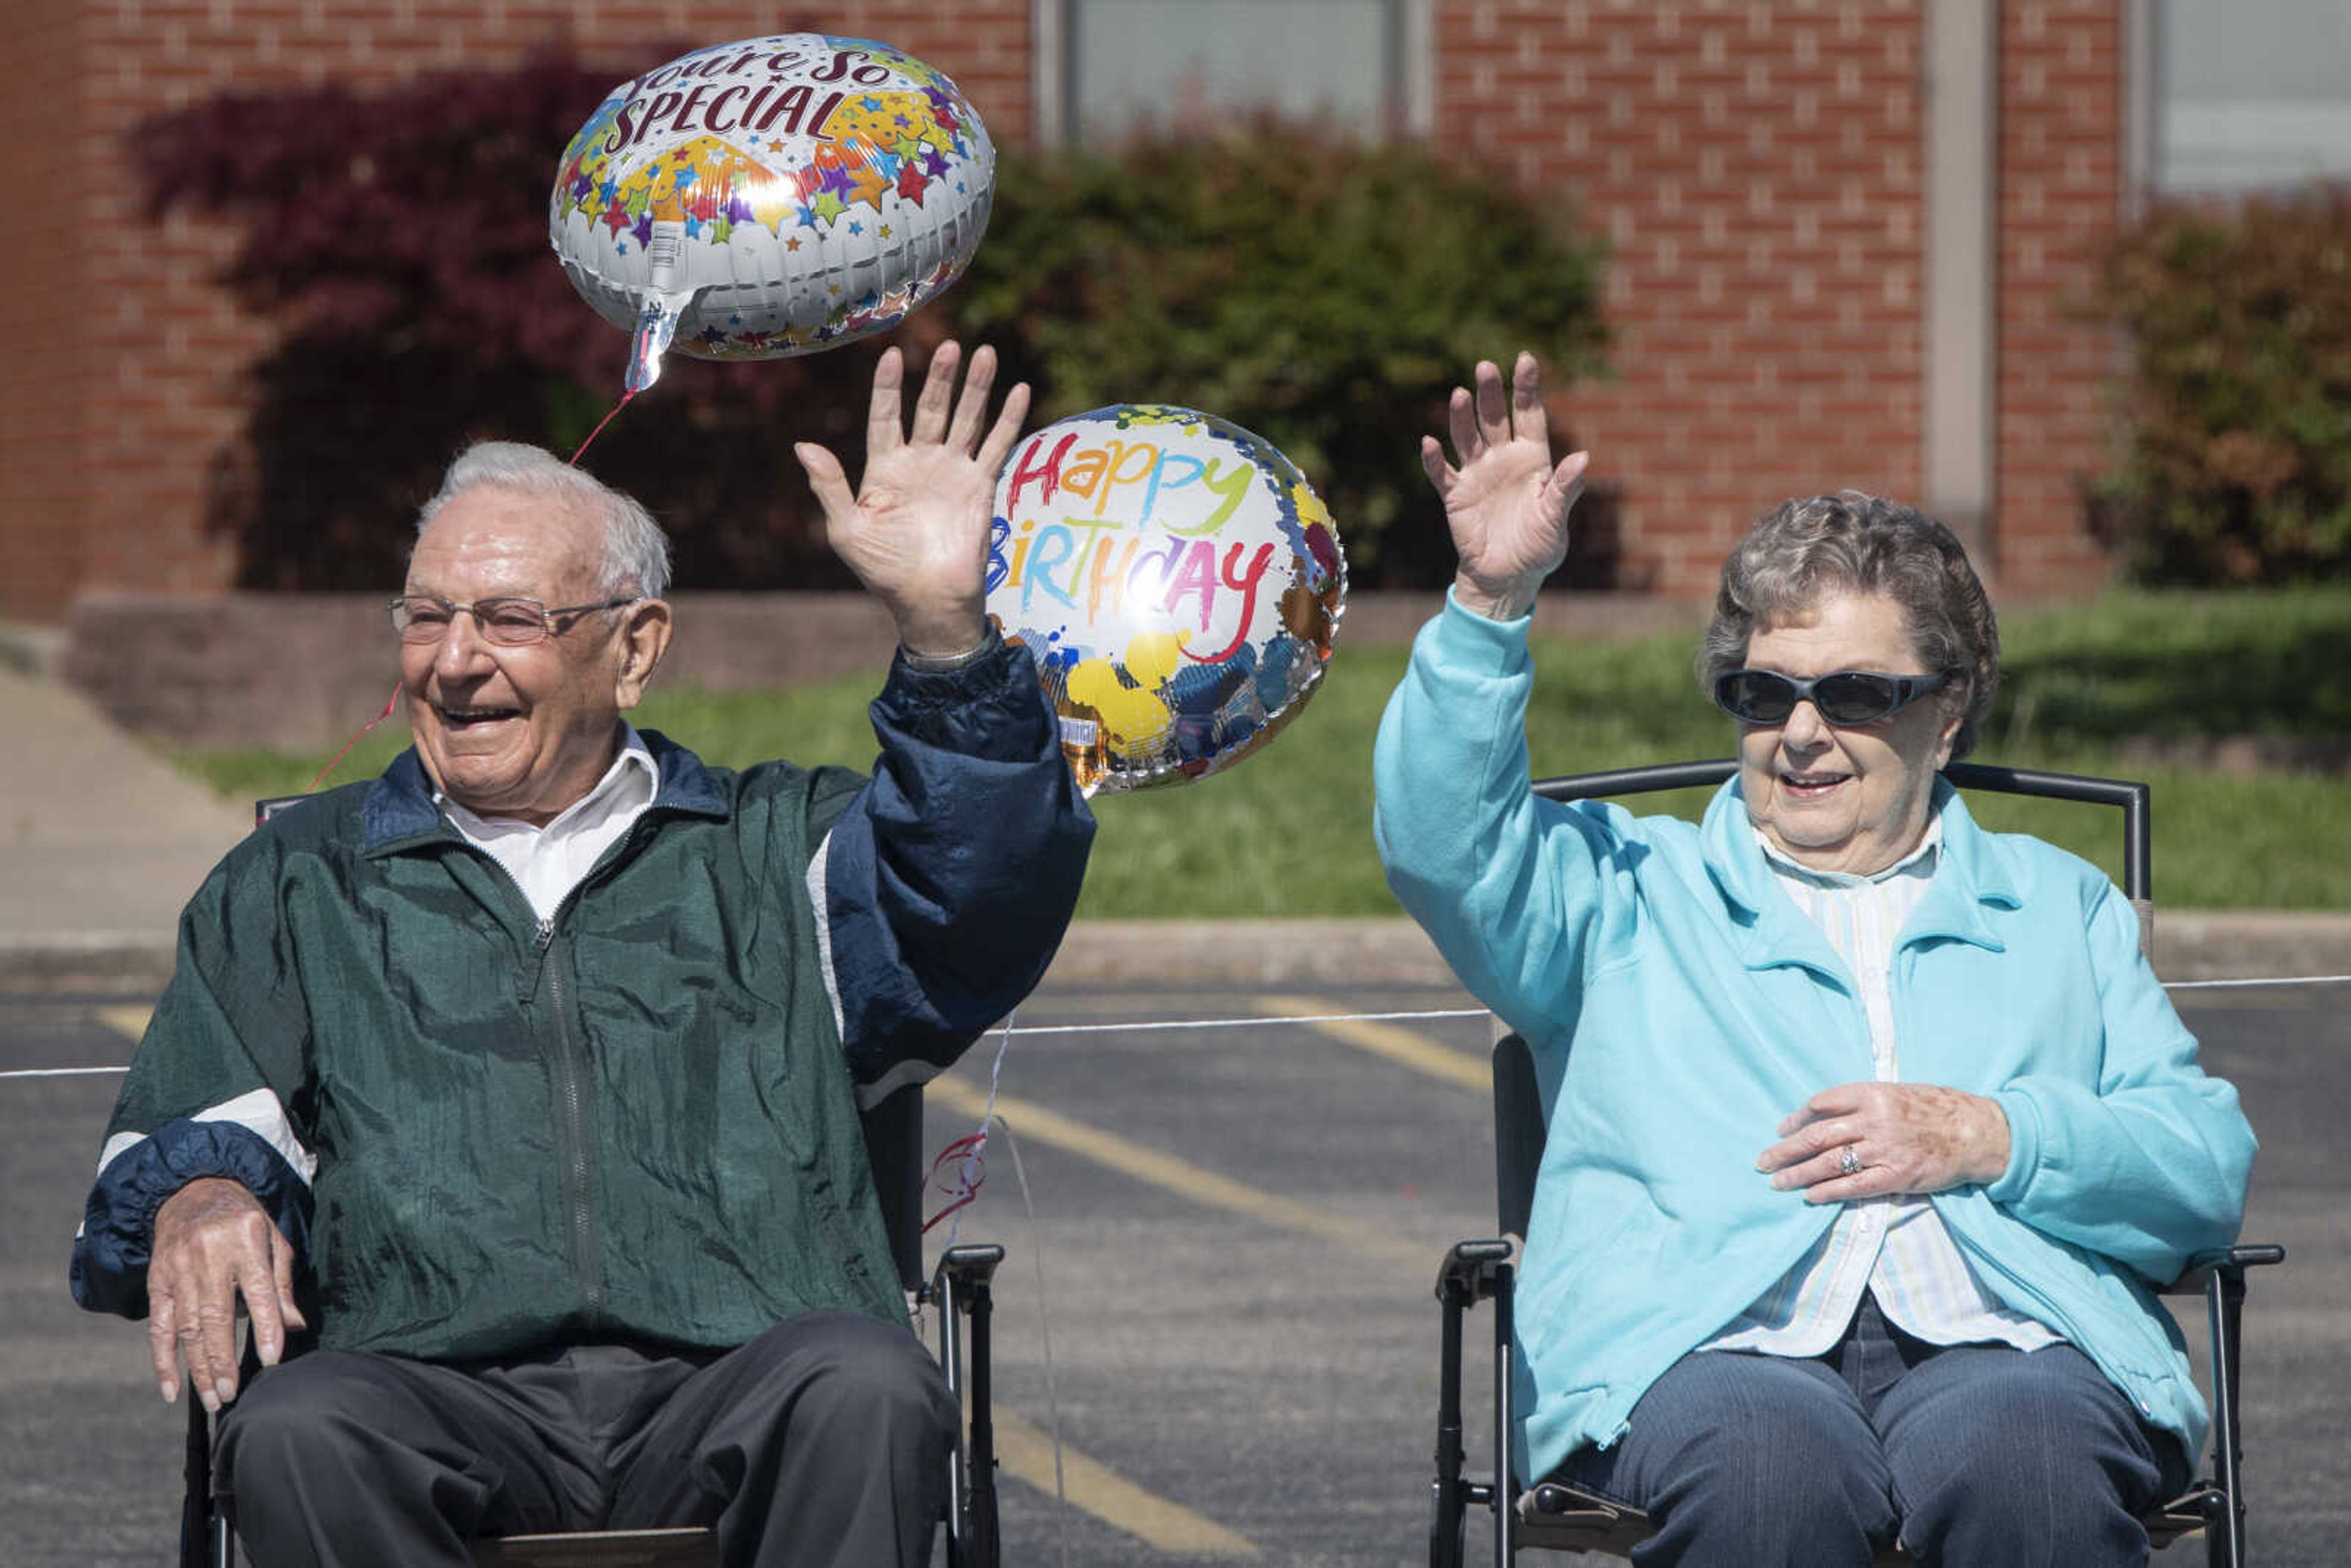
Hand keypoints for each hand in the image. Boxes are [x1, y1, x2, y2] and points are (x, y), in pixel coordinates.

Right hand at [148, 1177, 305, 1410]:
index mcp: (245, 1241)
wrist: (193, 1193)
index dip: (265, 1326)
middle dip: (223, 1359)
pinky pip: (158, 1328)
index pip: (258, 1289)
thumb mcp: (273, 1238)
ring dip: (198, 1368)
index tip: (272, 1359)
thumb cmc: (243, 1222)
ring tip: (214, 1398)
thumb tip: (294, 1327)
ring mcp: (178, 1270)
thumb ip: (281, 1283)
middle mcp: (208, 1255)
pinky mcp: (157, 1283)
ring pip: (186, 1327)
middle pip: (215, 1316)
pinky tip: (171, 1391)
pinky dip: (163, 1362)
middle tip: (233, 1394)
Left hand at [795, 342, 1030, 657]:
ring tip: (986, 352)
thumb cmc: (883, 570)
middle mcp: (920, 462)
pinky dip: (1009, 418)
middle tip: (948, 345)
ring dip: (976, 386)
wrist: (928, 599)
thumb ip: (829, 485)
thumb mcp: (846, 529)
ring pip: (966, 418)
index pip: (885, 415)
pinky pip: (997, 445)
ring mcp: (953, 471)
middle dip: (940, 377)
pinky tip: (1020, 389)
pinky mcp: (981, 485)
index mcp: (884, 469)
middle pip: (930, 408)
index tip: (890, 354)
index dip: (887, 386)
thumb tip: (802, 445)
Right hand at [1421, 352, 1588, 620]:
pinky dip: (1434, 460)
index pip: (1529, 414)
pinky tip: (1429, 443)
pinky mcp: (1456, 495)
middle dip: (1490, 393)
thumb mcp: (1556, 518)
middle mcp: (1502, 458)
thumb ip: (1565, 488)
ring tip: (1458, 394)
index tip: (1525, 359)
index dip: (1526, 387)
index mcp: (1532, 458)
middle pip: (1495, 418)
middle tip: (1485, 368)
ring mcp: (1477, 474)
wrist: (1509, 576)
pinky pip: (1443, 473)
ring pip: (1467, 437)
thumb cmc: (1539, 546)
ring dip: (1461, 417)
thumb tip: (1583, 458)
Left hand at [1756, 1083, 2011, 1201]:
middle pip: (1817, 1136)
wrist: (1977, 1132)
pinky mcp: (1897, 1176)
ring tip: (1777, 1182)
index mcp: (1873, 1093)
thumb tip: (1821, 1114)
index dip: (1796, 1118)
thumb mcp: (1897, 1091)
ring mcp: (1885, 1150)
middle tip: (1763, 1161)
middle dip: (1785, 1150)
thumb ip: (1862, 1100)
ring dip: (1798, 1174)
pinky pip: (1854, 1186)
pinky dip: (1828, 1192)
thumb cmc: (1936, 1108)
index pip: (1821, 1104)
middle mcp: (1874, 1120)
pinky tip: (1809, 1196)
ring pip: (1829, 1163)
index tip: (1781, 1129)